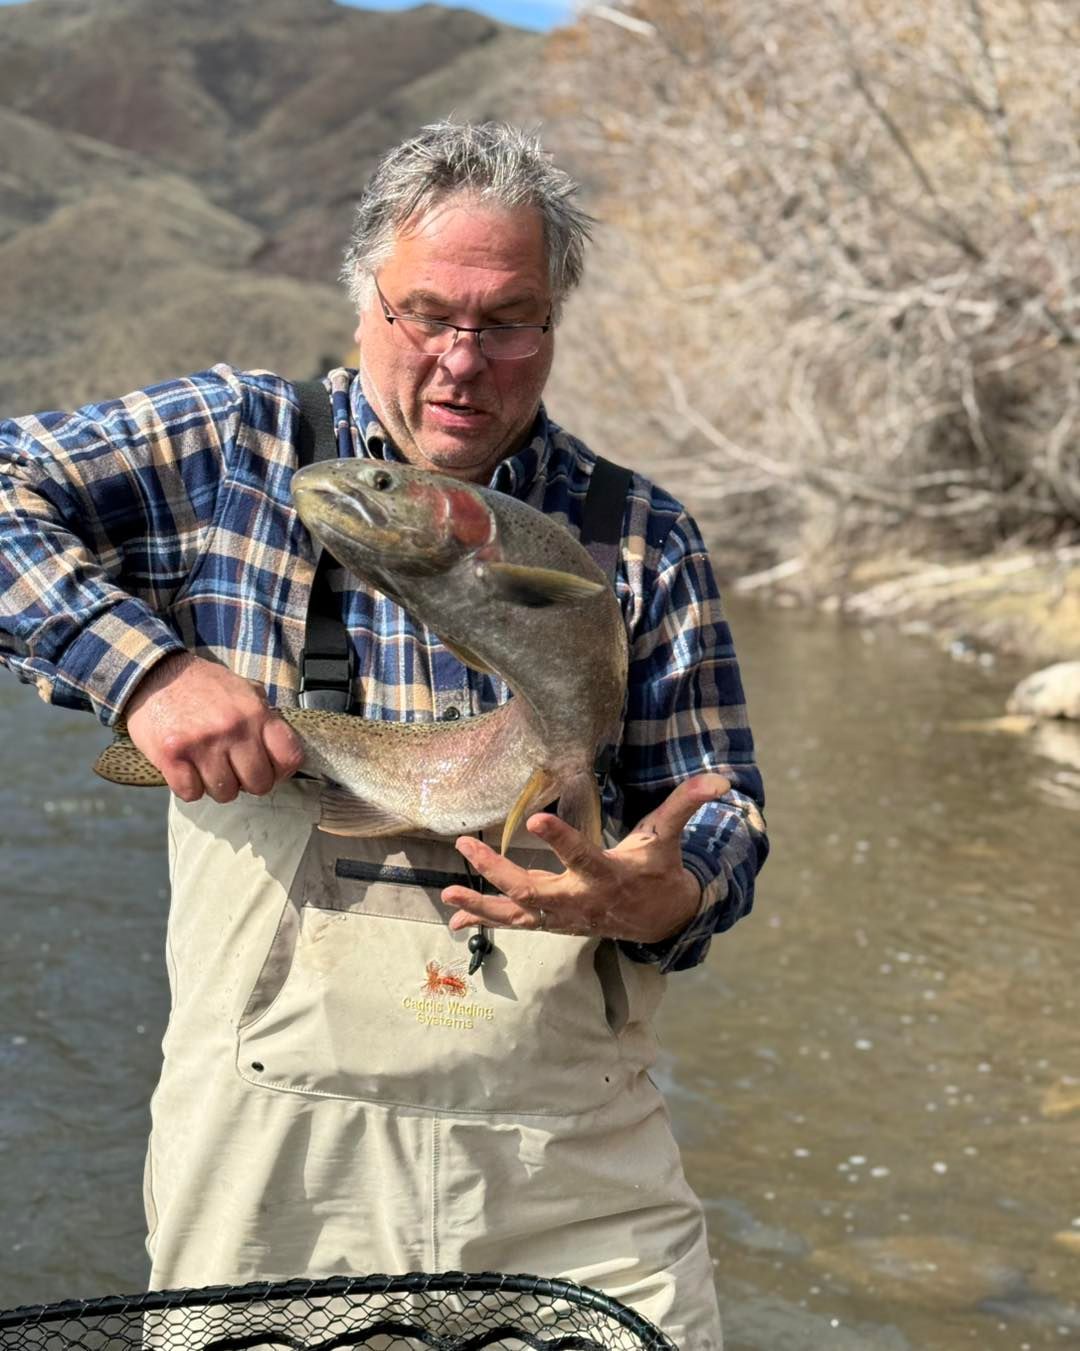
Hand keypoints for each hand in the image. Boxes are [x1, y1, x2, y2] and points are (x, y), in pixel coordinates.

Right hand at [123, 652, 303, 802]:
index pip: (289, 757)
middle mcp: (232, 729)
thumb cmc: (202, 686)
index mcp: (255, 712)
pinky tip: (187, 770)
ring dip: (217, 786)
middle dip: (248, 783)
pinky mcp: (171, 756)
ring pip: (225, 793)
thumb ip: (264, 715)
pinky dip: (189, 787)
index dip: (282, 770)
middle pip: (259, 784)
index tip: (270, 768)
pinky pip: (191, 793)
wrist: (153, 674)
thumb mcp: (243, 689)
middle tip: (235, 770)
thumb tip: (282, 746)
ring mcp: (202, 744)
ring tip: (208, 767)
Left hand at [442, 772, 730, 942]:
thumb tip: (719, 780)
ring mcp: (563, 917)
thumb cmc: (659, 870)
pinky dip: (485, 919)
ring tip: (447, 892)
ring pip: (517, 914)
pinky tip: (455, 914)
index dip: (561, 839)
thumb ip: (685, 804)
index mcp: (607, 875)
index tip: (535, 816)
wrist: (660, 921)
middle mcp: (580, 901)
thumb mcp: (669, 837)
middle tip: (467, 847)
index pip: (582, 856)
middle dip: (498, 871)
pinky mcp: (552, 923)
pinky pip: (515, 925)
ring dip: (481, 904)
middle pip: (534, 890)